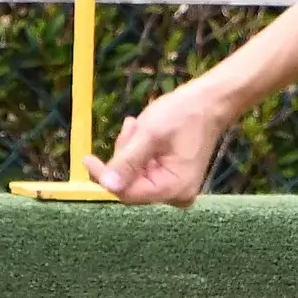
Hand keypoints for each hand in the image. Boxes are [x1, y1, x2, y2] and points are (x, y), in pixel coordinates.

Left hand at [86, 81, 230, 206]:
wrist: (210, 102)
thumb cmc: (183, 115)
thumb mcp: (150, 134)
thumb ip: (127, 161)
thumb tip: (106, 185)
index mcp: (174, 188)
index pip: (127, 193)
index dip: (105, 177)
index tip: (87, 159)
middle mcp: (177, 195)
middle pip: (130, 185)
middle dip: (124, 157)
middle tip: (131, 127)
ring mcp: (176, 189)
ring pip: (135, 177)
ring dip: (131, 151)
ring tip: (139, 125)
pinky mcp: (174, 180)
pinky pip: (145, 172)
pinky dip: (139, 153)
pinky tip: (144, 132)